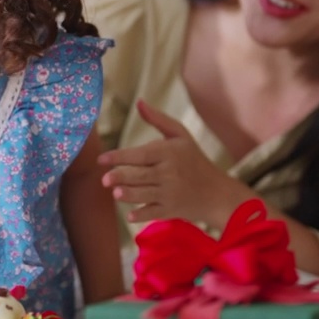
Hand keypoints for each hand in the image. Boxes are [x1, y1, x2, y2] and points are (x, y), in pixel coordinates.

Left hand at [98, 100, 250, 227]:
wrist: (217, 192)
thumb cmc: (193, 159)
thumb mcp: (181, 136)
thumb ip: (158, 119)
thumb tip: (139, 102)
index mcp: (170, 153)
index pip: (141, 154)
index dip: (120, 157)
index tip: (102, 159)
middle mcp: (169, 173)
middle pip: (141, 175)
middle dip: (121, 177)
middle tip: (104, 180)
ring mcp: (171, 193)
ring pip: (145, 194)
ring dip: (129, 195)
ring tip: (115, 193)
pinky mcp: (171, 211)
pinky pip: (154, 213)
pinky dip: (143, 215)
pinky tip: (130, 216)